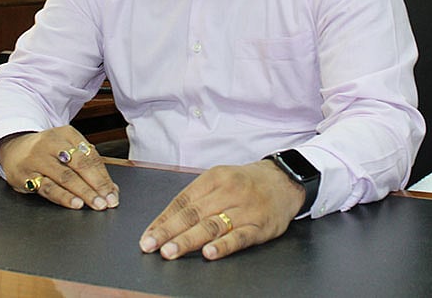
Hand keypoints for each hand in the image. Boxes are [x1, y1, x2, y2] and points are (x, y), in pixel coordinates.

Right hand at [0, 126, 118, 210]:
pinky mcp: (26, 175)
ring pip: (65, 177)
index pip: (90, 156)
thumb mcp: (66, 149)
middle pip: (80, 164)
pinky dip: (63, 197)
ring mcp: (37, 159)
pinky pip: (48, 187)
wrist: (13, 149)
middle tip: (108, 200)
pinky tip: (75, 203)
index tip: (113, 193)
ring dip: (84, 192)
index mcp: (67, 133)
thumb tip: (111, 188)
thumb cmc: (47, 151)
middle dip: (97, 184)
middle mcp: (51, 143)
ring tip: (96, 204)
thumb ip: (87, 165)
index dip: (104, 176)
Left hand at [139, 160, 304, 260]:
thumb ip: (197, 199)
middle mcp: (228, 191)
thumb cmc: (245, 183)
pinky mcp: (261, 225)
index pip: (182, 201)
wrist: (284, 180)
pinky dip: (224, 245)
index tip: (147, 236)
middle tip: (151, 246)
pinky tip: (209, 253)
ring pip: (212, 226)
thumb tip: (166, 222)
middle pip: (193, 214)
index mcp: (213, 178)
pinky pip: (240, 237)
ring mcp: (245, 209)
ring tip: (171, 252)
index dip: (163, 220)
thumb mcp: (220, 180)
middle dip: (169, 232)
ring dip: (189, 240)